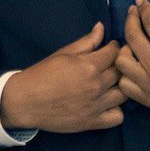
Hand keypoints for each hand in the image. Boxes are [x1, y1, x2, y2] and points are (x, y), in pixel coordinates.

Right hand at [0, 23, 126, 132]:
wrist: (25, 102)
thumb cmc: (42, 74)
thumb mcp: (63, 53)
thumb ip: (86, 42)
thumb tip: (101, 27)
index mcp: (89, 65)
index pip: (115, 52)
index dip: (115, 48)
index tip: (110, 49)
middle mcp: (96, 85)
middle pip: (122, 72)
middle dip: (118, 66)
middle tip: (110, 66)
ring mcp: (96, 105)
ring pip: (124, 94)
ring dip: (119, 87)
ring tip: (110, 85)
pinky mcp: (92, 122)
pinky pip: (118, 117)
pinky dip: (116, 111)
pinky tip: (107, 104)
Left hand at [117, 0, 149, 125]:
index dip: (143, 8)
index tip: (140, 1)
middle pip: (132, 38)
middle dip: (130, 20)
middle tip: (133, 14)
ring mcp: (149, 84)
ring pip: (122, 61)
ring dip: (124, 48)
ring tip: (133, 44)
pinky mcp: (145, 98)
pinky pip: (123, 83)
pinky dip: (125, 73)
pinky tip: (133, 65)